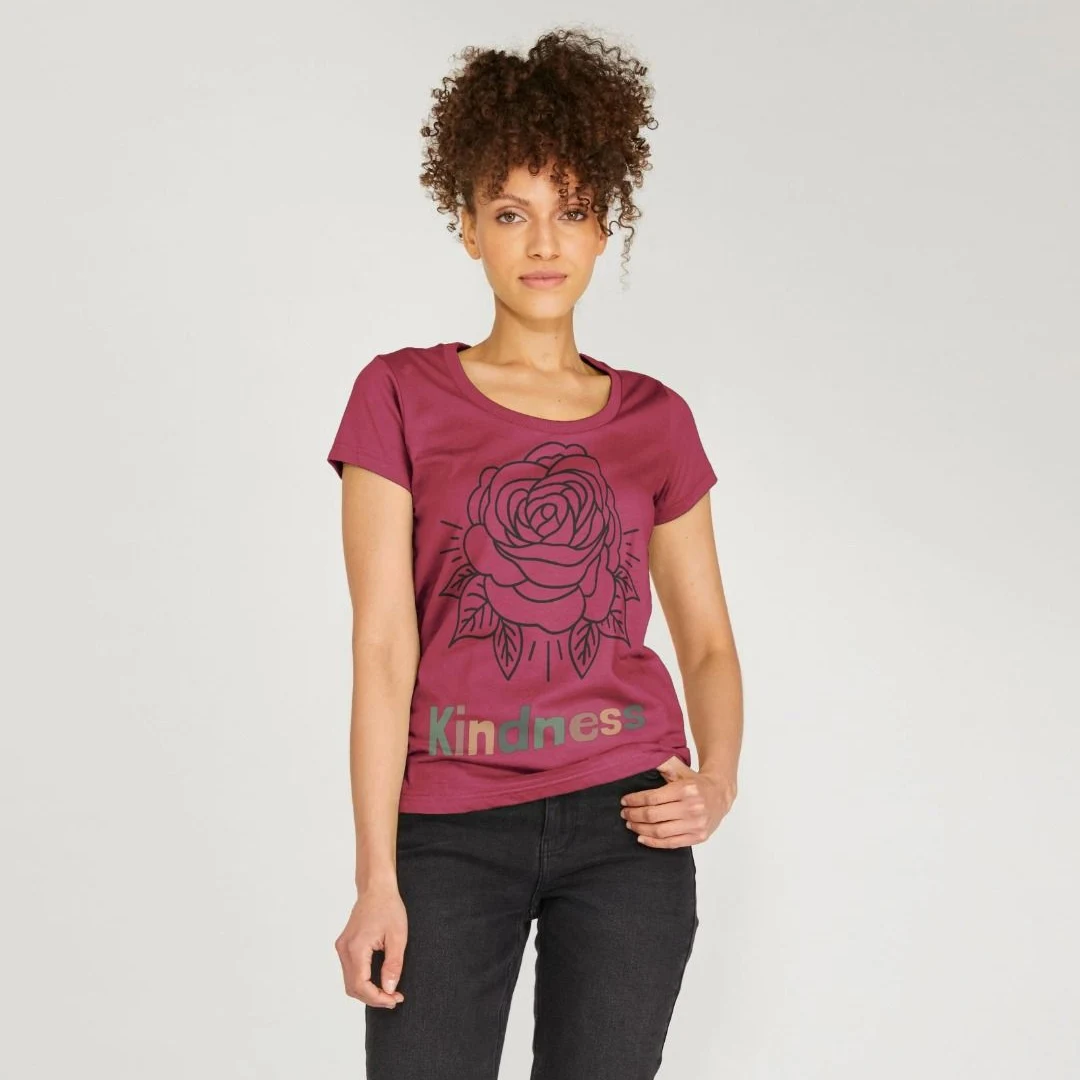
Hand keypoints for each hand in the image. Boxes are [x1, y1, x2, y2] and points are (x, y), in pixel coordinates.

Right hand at [334, 885, 407, 1007]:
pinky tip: (378, 979)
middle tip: (394, 998)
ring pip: (350, 981)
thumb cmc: (388, 907)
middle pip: (352, 987)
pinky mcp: (345, 945)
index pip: (361, 985)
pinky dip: (362, 980)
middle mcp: (344, 949)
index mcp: (356, 948)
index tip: (395, 1000)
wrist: (376, 888)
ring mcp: (342, 947)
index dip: (378, 998)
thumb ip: (393, 965)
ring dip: (367, 991)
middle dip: (373, 998)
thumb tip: (388, 989)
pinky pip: (350, 971)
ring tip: (388, 991)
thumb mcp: (398, 936)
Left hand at [620, 756, 736, 847]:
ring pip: (660, 831)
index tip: (625, 801)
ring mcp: (696, 824)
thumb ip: (664, 764)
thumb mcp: (681, 769)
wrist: (720, 794)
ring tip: (630, 824)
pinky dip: (654, 842)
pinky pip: (671, 843)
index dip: (635, 800)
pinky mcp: (698, 837)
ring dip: (640, 829)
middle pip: (654, 815)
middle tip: (624, 813)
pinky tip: (642, 837)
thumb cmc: (696, 782)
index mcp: (686, 789)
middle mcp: (692, 807)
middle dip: (634, 814)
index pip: (652, 797)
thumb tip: (643, 757)